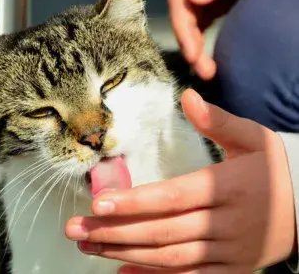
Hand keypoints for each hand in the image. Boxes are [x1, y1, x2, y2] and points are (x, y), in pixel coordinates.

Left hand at [65, 89, 294, 273]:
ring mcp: (227, 251)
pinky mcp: (229, 268)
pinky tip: (122, 272)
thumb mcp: (253, 138)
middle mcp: (225, 224)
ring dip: (126, 253)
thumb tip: (188, 97)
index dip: (134, 202)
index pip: (172, 197)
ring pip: (169, 257)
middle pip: (162, 231)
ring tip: (90, 247)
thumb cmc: (274, 168)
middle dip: (116, 232)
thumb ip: (218, 120)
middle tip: (77, 230)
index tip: (99, 203)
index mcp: (228, 188)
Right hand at [168, 0, 233, 79]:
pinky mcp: (218, 4)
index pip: (180, 2)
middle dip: (189, 47)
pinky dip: (202, 42)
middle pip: (183, 18)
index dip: (182, 31)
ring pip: (191, 24)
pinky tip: (208, 58)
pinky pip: (202, 25)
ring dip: (194, 49)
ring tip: (207, 72)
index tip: (192, 58)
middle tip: (205, 74)